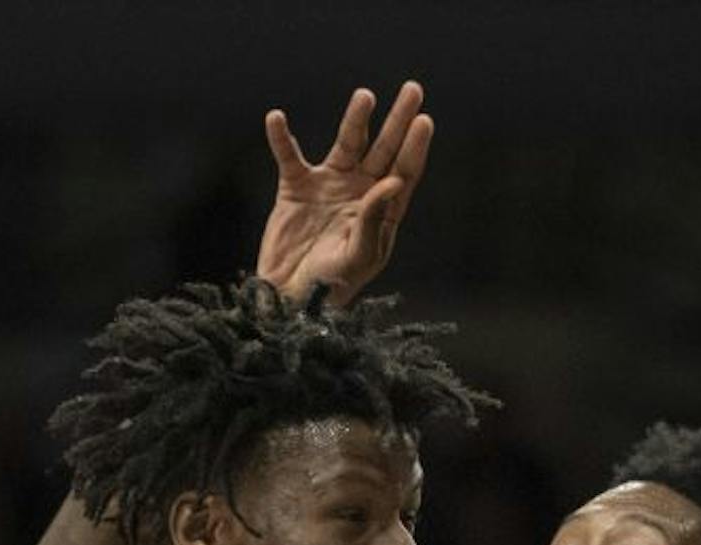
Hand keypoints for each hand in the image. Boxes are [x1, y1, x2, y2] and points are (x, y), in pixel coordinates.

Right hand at [256, 82, 432, 306]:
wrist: (289, 299)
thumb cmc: (330, 286)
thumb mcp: (357, 258)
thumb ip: (374, 221)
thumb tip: (394, 182)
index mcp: (382, 211)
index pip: (404, 171)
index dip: (414, 147)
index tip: (424, 121)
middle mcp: (359, 191)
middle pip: (383, 149)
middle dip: (398, 120)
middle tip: (413, 89)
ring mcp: (328, 186)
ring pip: (346, 144)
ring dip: (356, 120)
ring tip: (365, 97)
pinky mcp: (295, 188)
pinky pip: (289, 156)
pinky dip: (281, 138)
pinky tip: (276, 119)